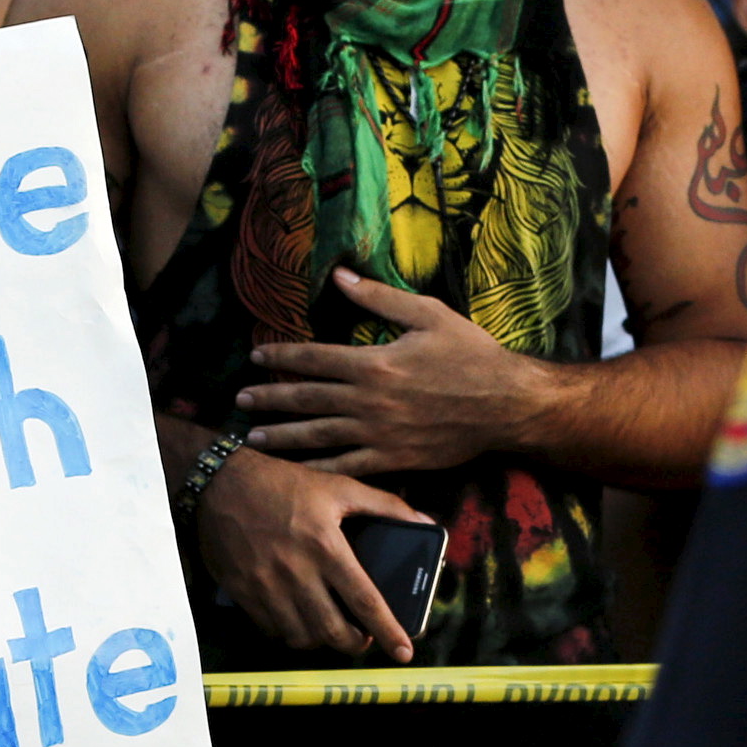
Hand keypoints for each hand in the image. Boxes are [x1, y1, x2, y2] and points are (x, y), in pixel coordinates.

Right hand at [193, 445, 433, 659]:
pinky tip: (300, 620)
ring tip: (332, 628)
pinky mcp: (242, 593)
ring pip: (302, 637)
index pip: (365, 600)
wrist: (219, 483)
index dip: (389, 630)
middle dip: (356, 644)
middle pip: (333, 631)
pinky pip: (272, 630)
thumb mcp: (338, 486)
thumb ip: (385, 505)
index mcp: (325, 546)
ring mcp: (266, 586)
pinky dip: (291, 634)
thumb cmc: (283, 483)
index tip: (404, 652)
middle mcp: (296, 571)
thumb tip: (425, 523)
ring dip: (323, 641)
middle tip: (364, 638)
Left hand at [239, 267, 549, 477]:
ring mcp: (379, 434)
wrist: (506, 404)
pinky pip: (347, 466)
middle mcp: (369, 401)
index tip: (256, 357)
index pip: (313, 358)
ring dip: (282, 436)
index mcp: (374, 363)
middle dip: (269, 398)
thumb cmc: (471, 354)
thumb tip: (339, 275)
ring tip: (252, 438)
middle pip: (306, 399)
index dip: (281, 357)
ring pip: (318, 436)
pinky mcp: (394, 459)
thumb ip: (380, 297)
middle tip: (240, 399)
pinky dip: (318, 469)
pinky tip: (296, 470)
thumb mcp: (428, 313)